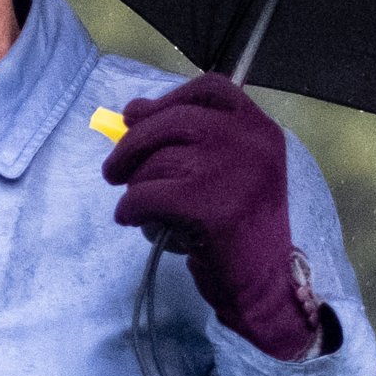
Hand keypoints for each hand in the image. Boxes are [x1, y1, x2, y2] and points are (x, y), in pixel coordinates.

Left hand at [103, 75, 332, 362]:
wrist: (263, 287)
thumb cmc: (238, 231)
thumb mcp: (225, 174)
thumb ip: (189, 140)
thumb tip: (132, 111)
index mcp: (260, 130)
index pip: (209, 89)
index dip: (168, 99)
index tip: (136, 116)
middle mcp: (252, 143)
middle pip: (173, 120)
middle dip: (132, 144)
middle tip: (112, 171)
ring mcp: (234, 172)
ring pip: (156, 162)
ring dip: (138, 188)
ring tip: (148, 213)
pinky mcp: (211, 206)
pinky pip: (146, 195)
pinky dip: (131, 210)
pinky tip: (138, 223)